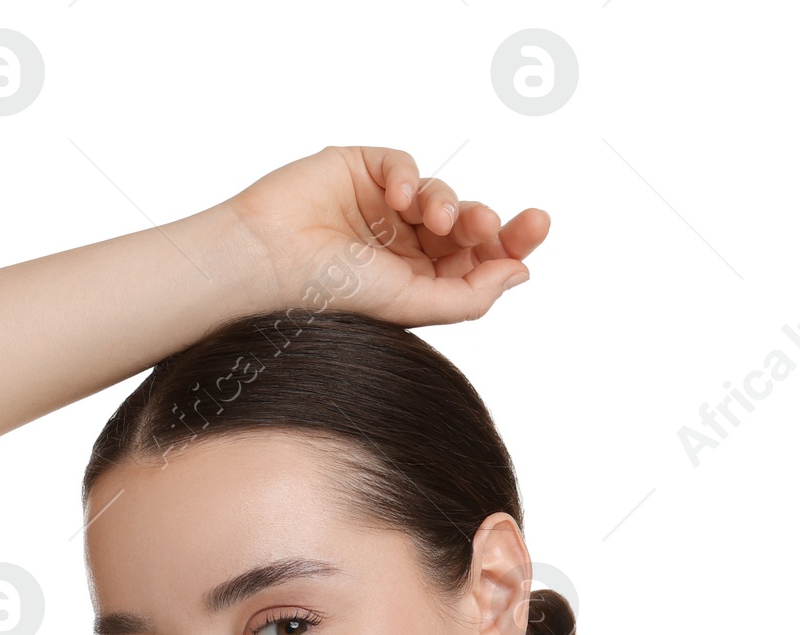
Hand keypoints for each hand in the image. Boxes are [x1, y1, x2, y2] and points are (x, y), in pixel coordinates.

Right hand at [225, 144, 549, 327]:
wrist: (267, 261)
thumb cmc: (327, 295)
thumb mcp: (409, 305)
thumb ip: (469, 296)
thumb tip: (520, 273)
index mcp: (414, 285)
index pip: (472, 264)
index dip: (506, 246)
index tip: (532, 232)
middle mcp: (400, 247)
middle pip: (464, 228)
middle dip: (487, 223)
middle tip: (494, 224)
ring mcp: (380, 208)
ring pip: (439, 195)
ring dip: (448, 203)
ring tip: (438, 219)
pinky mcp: (360, 170)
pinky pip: (403, 163)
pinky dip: (410, 175)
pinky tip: (398, 196)